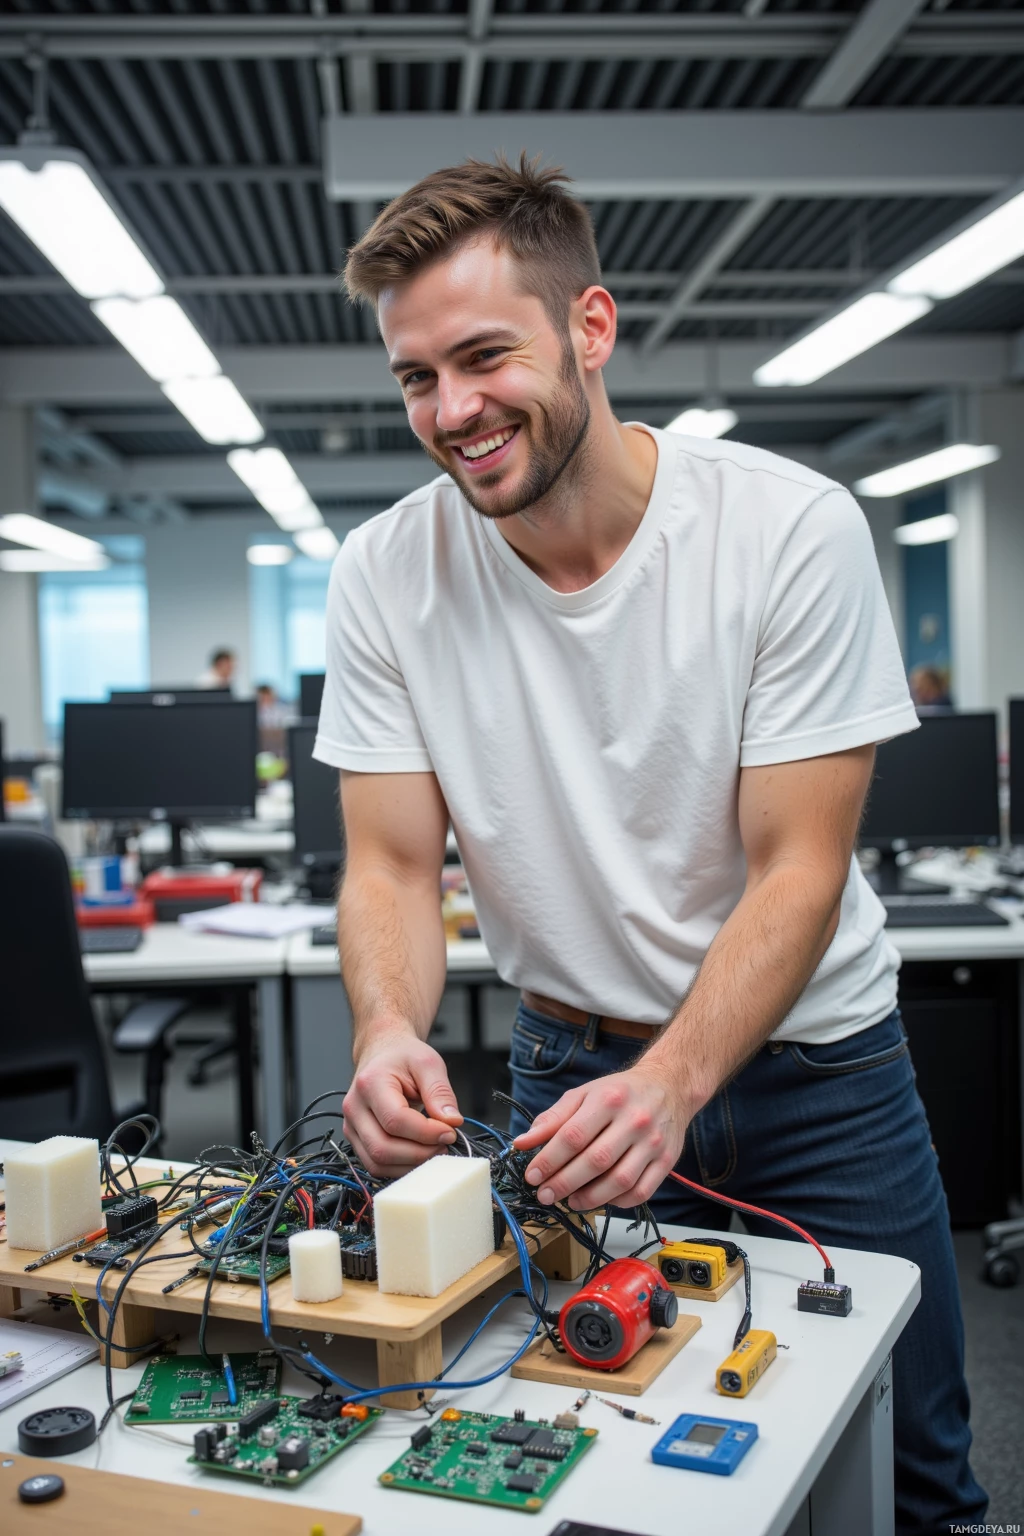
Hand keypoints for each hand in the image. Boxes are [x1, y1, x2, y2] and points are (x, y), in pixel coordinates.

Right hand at [343, 1031, 462, 1174]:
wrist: (382, 1054)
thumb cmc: (403, 1057)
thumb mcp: (428, 1063)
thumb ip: (440, 1092)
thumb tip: (452, 1122)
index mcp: (370, 1083)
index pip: (395, 1120)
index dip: (426, 1132)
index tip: (450, 1131)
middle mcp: (354, 1108)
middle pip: (382, 1148)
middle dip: (420, 1153)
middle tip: (445, 1144)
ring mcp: (352, 1127)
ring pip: (378, 1163)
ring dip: (411, 1165)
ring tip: (434, 1149)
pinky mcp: (357, 1140)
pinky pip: (377, 1166)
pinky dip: (402, 1167)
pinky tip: (420, 1154)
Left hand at [511, 1064, 691, 1210]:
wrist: (670, 1087)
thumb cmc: (619, 1093)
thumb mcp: (583, 1094)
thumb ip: (552, 1119)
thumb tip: (521, 1143)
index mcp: (609, 1099)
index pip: (573, 1136)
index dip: (549, 1160)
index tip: (532, 1176)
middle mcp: (634, 1120)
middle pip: (595, 1161)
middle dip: (564, 1183)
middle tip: (545, 1195)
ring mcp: (653, 1143)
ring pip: (619, 1181)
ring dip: (590, 1198)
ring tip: (570, 1201)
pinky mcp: (667, 1161)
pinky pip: (641, 1191)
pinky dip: (618, 1202)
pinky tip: (601, 1199)